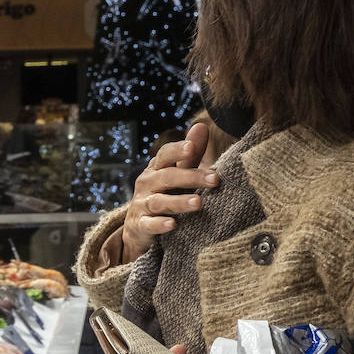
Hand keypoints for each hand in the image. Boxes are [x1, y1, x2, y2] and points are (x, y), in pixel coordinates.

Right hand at [122, 123, 221, 262]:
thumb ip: (190, 155)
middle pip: (167, 177)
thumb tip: (201, 126)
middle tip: (215, 179)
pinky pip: (149, 224)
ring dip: (179, 201)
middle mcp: (146, 183)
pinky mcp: (140, 225)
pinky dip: (159, 224)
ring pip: (160, 201)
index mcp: (156, 168)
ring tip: (199, 203)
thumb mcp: (176, 174)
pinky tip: (172, 224)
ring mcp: (142, 204)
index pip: (165, 154)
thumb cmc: (164, 194)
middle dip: (190, 177)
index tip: (192, 147)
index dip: (177, 150)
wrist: (139, 227)